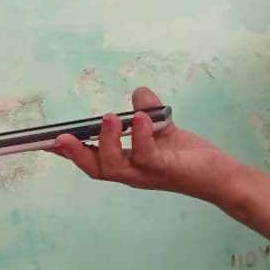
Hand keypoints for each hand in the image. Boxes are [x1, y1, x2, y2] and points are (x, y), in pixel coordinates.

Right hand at [52, 86, 238, 202]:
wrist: (222, 177)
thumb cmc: (191, 158)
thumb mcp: (163, 128)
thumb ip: (147, 111)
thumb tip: (137, 92)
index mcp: (126, 165)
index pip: (92, 160)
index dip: (68, 153)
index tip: (46, 141)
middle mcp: (132, 173)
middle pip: (95, 168)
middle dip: (75, 154)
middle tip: (59, 138)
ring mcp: (147, 174)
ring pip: (115, 165)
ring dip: (107, 141)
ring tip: (107, 118)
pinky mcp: (165, 170)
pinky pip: (147, 155)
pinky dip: (140, 135)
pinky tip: (139, 117)